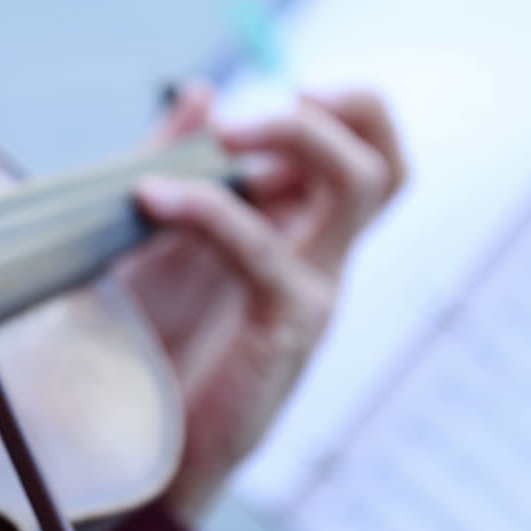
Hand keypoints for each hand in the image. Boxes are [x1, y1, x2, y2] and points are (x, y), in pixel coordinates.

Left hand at [120, 81, 406, 522]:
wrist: (143, 442)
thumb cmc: (153, 338)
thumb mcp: (155, 232)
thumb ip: (175, 160)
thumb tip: (200, 88)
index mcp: (300, 229)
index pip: (362, 149)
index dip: (329, 106)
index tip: (248, 105)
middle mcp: (322, 254)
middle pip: (387, 160)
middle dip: (345, 106)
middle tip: (254, 111)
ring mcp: (316, 289)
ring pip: (361, 184)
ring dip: (293, 135)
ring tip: (222, 131)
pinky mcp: (288, 327)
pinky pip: (267, 248)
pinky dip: (210, 209)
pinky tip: (152, 199)